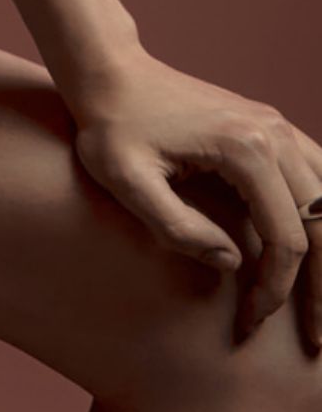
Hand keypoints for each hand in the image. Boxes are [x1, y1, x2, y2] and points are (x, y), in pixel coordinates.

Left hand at [63, 49, 321, 349]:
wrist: (110, 72)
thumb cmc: (110, 125)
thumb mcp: (125, 180)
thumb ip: (177, 227)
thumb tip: (233, 265)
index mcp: (246, 149)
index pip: (286, 240)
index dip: (276, 291)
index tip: (252, 322)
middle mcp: (275, 134)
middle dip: (320, 288)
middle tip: (314, 339)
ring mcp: (278, 127)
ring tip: (320, 304)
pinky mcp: (271, 128)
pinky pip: (319, 178)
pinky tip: (312, 254)